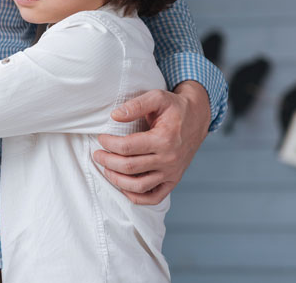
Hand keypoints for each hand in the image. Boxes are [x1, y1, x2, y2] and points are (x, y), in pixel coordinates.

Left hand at [92, 81, 211, 204]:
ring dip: (117, 180)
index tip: (101, 138)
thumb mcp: (157, 97)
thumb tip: (115, 116)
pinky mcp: (174, 180)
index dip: (109, 144)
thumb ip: (136, 105)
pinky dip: (136, 197)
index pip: (127, 147)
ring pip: (139, 186)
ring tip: (106, 169)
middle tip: (97, 155)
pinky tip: (123, 185)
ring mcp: (172, 172)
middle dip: (107, 162)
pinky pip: (154, 198)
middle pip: (130, 167)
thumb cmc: (175, 108)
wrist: (198, 118)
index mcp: (164, 138)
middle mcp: (169, 159)